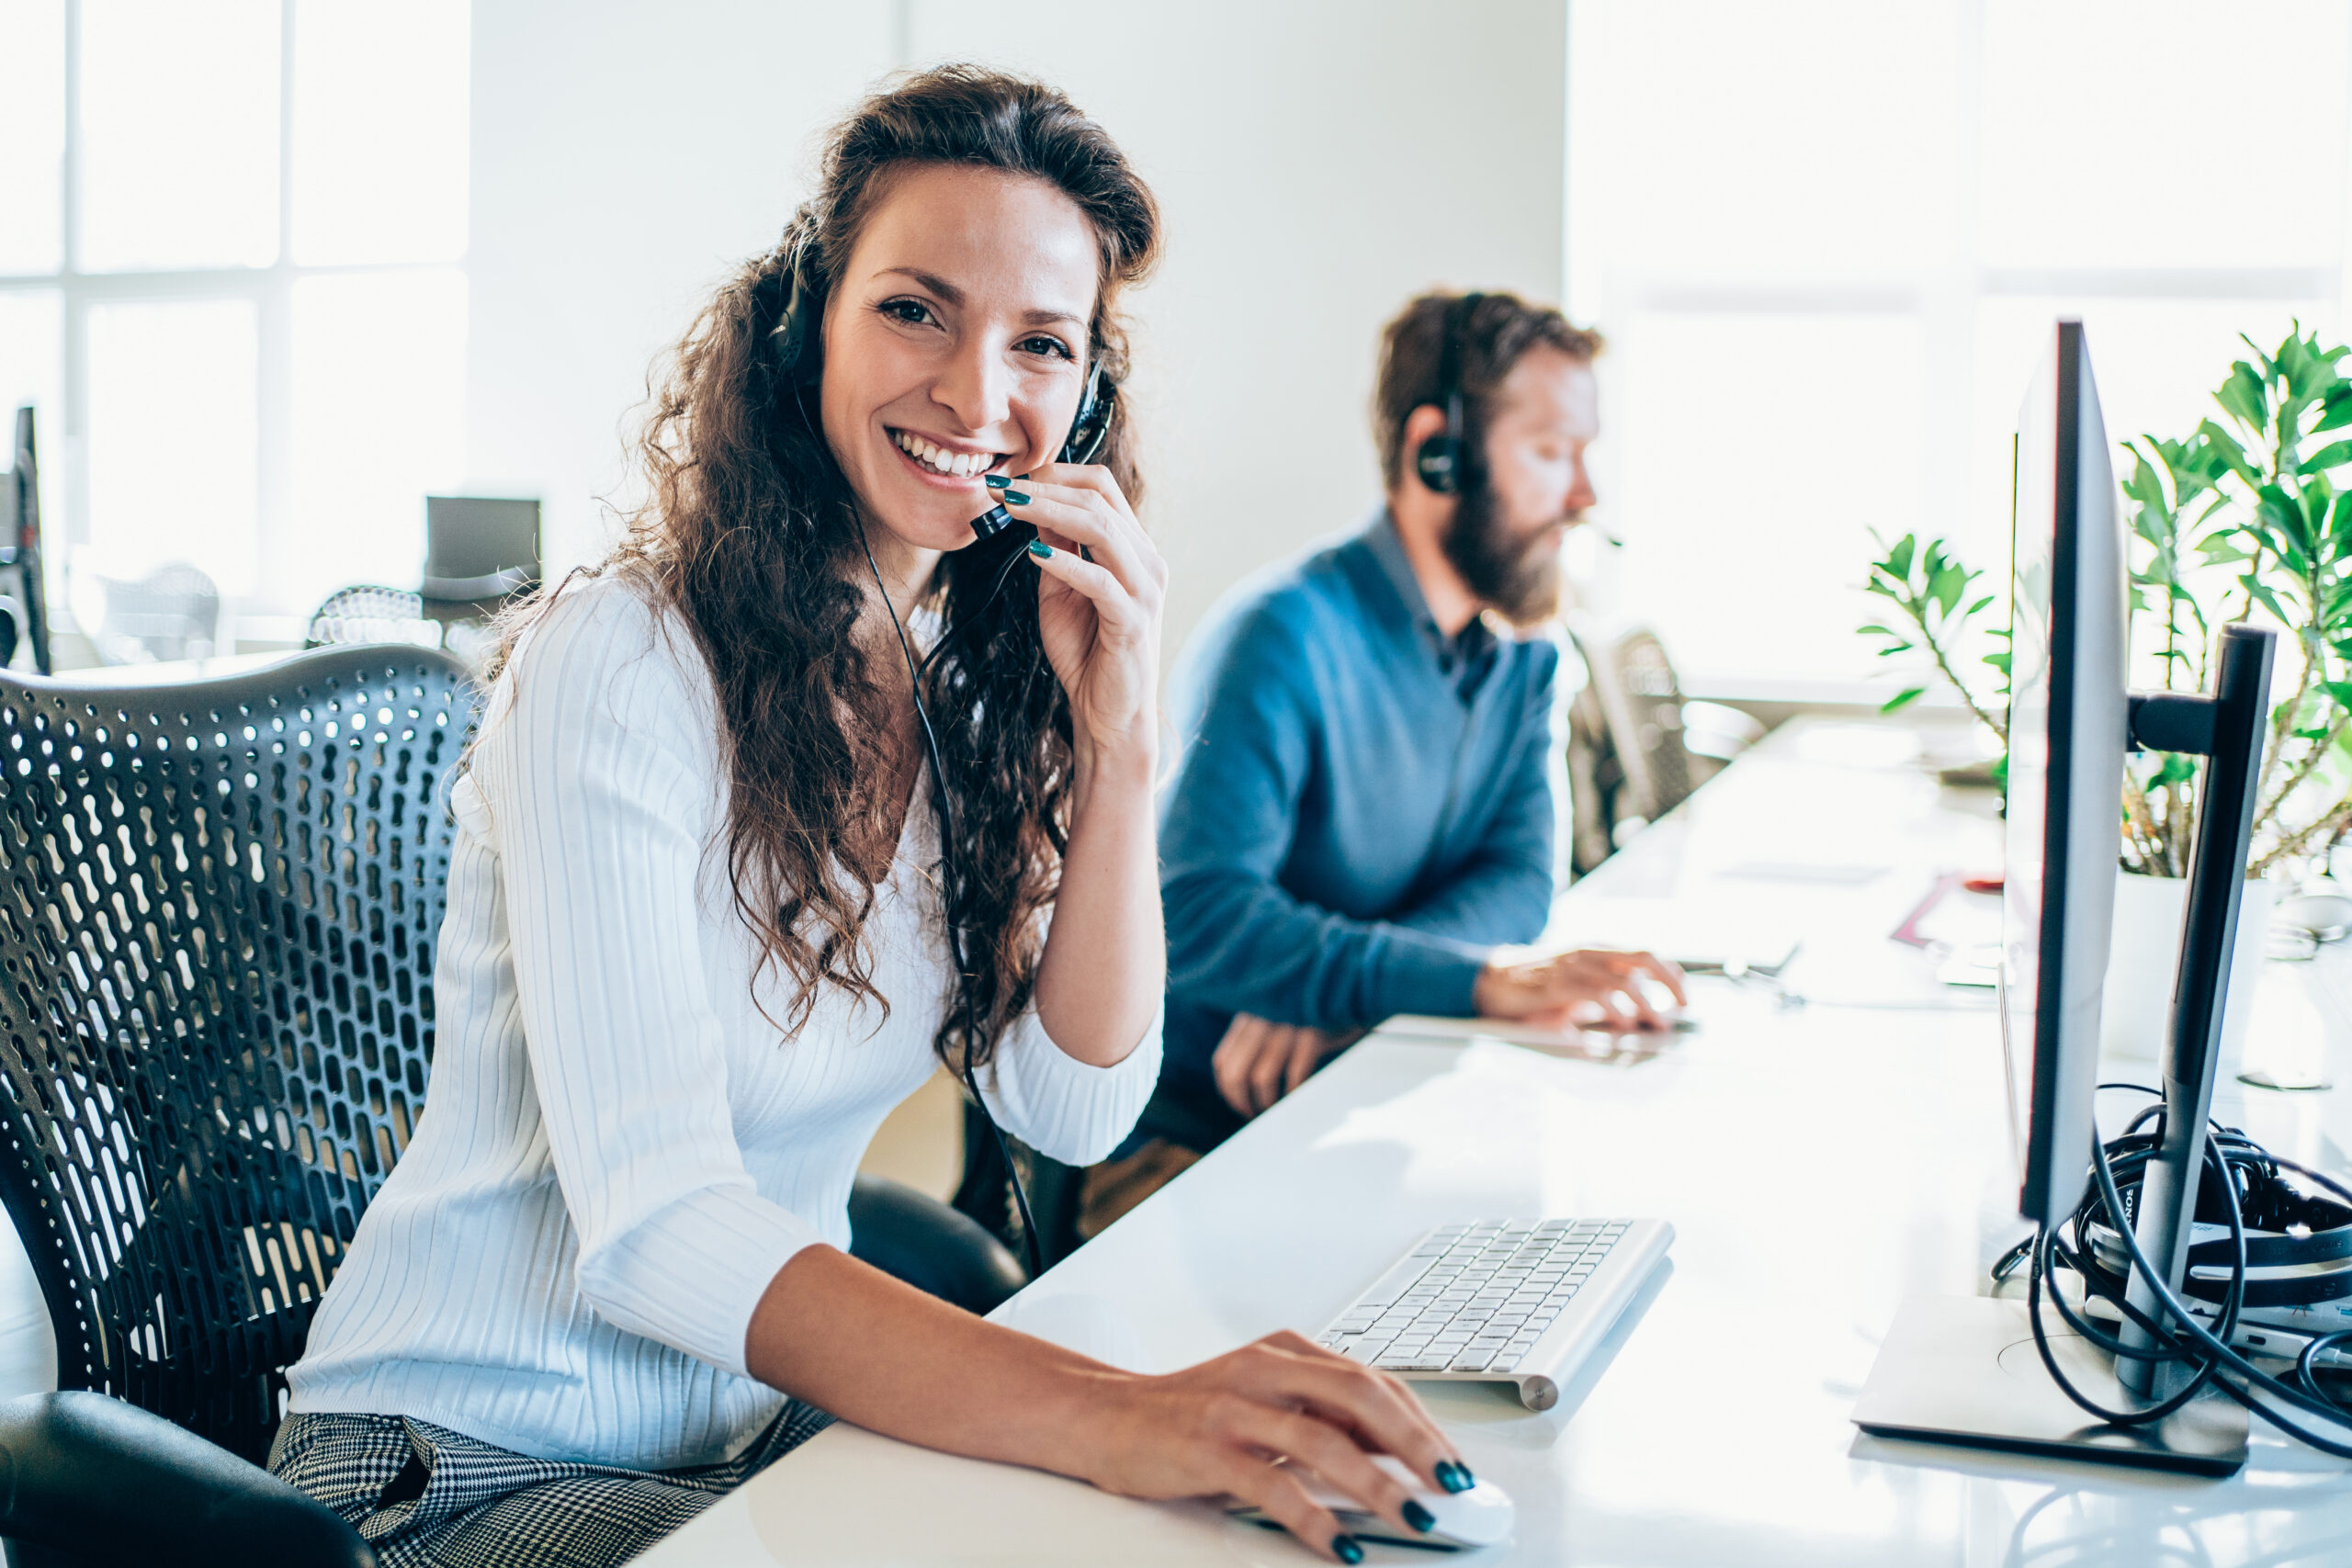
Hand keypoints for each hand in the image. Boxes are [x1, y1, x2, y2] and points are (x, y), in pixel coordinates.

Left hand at [1000, 465, 1165, 766]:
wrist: (1108, 714)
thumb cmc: (1086, 653)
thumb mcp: (1061, 590)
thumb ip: (1055, 549)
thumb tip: (1032, 506)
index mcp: (1132, 548)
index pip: (1101, 487)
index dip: (1055, 474)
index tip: (1011, 480)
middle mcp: (1146, 561)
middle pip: (1099, 498)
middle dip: (1044, 487)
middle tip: (1000, 487)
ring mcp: (1144, 590)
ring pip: (1101, 529)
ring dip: (1049, 512)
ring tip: (1009, 507)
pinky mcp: (1133, 621)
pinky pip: (1101, 581)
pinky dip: (1065, 563)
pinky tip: (1033, 555)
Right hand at [1071, 1330, 1469, 1561]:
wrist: (1103, 1415)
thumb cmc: (1189, 1411)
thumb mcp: (1262, 1397)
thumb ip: (1319, 1414)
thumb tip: (1396, 1453)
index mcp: (1285, 1351)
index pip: (1372, 1381)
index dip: (1422, 1423)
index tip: (1456, 1463)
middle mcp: (1264, 1369)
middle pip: (1360, 1398)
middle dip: (1417, 1446)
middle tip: (1454, 1487)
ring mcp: (1235, 1407)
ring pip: (1324, 1441)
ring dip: (1379, 1486)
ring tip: (1414, 1520)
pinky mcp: (1206, 1448)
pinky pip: (1273, 1484)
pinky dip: (1314, 1518)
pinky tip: (1340, 1544)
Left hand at [1211, 1013, 1367, 1118]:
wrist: (1346, 984)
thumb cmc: (1309, 1006)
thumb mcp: (1274, 1012)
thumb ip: (1255, 1034)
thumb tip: (1243, 1079)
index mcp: (1248, 1016)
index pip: (1222, 1060)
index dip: (1226, 1088)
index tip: (1237, 1101)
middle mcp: (1262, 1021)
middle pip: (1236, 1074)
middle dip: (1241, 1101)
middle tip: (1252, 1114)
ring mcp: (1286, 1028)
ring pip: (1262, 1079)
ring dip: (1266, 1102)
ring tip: (1273, 1109)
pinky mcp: (1312, 1035)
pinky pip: (1295, 1074)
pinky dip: (1293, 1091)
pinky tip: (1295, 1095)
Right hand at [1473, 947, 1687, 1031]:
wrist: (1492, 982)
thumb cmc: (1537, 989)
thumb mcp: (1577, 990)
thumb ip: (1605, 997)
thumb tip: (1639, 1018)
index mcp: (1597, 950)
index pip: (1646, 954)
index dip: (1671, 974)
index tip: (1684, 998)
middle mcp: (1590, 952)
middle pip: (1644, 957)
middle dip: (1670, 983)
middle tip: (1682, 1009)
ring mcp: (1575, 965)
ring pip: (1626, 979)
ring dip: (1648, 1004)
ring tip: (1657, 1025)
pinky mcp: (1559, 983)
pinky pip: (1598, 994)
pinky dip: (1617, 1011)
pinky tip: (1623, 1026)